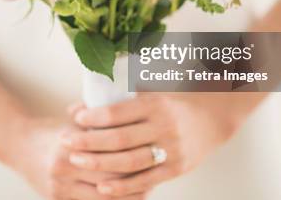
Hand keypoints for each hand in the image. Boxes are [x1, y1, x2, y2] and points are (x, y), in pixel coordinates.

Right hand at [3, 117, 143, 199]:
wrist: (19, 145)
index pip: (110, 154)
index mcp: (69, 143)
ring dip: (126, 196)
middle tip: (155, 174)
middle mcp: (63, 167)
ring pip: (102, 197)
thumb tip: (133, 116)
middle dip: (135, 178)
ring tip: (146, 189)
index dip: (134, 157)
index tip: (152, 153)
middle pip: (108, 178)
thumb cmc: (53, 130)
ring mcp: (59, 187)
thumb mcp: (74, 122)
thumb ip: (99, 121)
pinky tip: (124, 199)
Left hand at [63, 93, 259, 196]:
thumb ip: (120, 97)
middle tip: (65, 141)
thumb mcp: (152, 91)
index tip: (75, 117)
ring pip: (130, 161)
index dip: (94, 116)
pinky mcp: (176, 168)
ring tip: (77, 161)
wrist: (215, 116)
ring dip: (100, 163)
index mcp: (155, 104)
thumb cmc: (175, 100)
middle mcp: (163, 126)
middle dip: (89, 141)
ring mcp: (171, 149)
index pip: (118, 112)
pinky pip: (146, 180)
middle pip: (120, 138)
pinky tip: (103, 188)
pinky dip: (124, 187)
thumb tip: (79, 105)